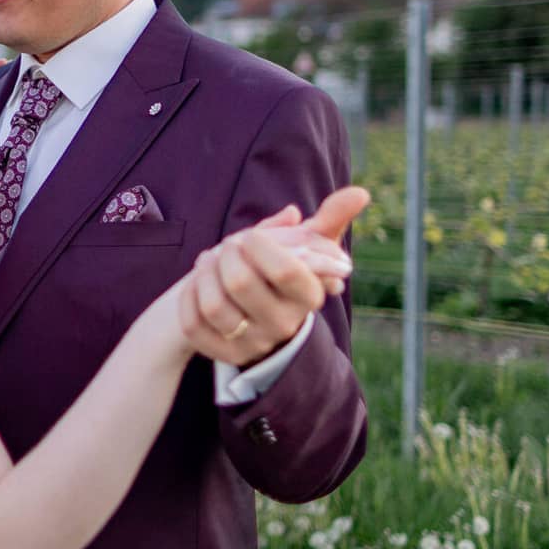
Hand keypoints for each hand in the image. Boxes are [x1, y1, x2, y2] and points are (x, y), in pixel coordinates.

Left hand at [179, 186, 370, 365]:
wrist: (255, 315)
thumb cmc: (282, 270)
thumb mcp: (305, 246)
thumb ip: (330, 220)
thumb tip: (360, 193)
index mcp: (308, 297)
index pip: (286, 270)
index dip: (261, 244)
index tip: (249, 235)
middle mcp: (284, 325)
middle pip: (241, 282)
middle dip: (226, 254)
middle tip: (227, 246)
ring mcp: (253, 343)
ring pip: (214, 305)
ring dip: (204, 274)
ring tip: (210, 261)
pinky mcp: (223, 354)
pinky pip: (193, 324)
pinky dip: (189, 297)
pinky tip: (198, 283)